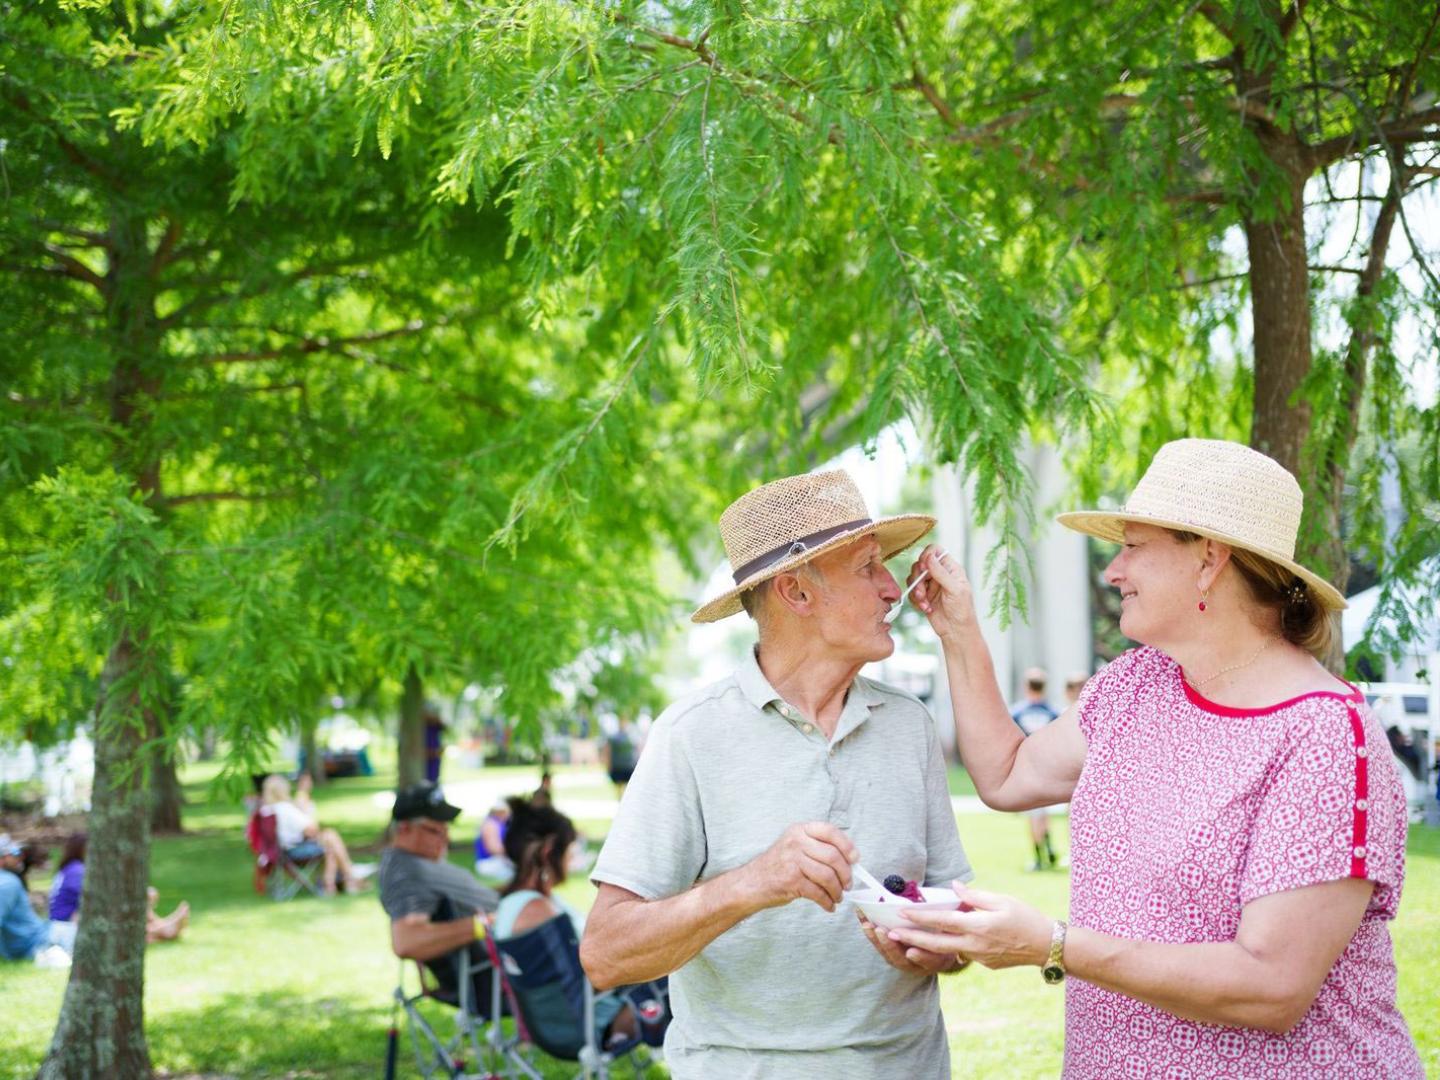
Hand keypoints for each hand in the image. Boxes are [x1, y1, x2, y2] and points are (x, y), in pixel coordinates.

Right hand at [742, 821, 856, 912]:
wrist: (751, 882)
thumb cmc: (777, 866)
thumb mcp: (794, 846)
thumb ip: (818, 848)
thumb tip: (849, 861)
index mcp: (800, 830)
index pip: (829, 831)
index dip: (846, 845)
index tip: (855, 859)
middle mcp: (796, 842)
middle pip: (832, 856)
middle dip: (845, 874)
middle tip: (847, 884)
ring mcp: (792, 860)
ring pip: (827, 876)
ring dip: (837, 890)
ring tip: (837, 897)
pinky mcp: (791, 880)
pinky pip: (818, 892)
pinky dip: (827, 902)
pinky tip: (828, 905)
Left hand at [856, 911, 963, 975]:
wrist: (960, 947)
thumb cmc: (961, 928)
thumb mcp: (968, 919)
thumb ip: (964, 904)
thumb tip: (956, 885)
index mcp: (945, 957)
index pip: (932, 956)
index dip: (921, 954)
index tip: (911, 949)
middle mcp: (928, 963)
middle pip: (907, 960)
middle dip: (892, 946)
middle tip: (882, 932)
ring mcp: (914, 964)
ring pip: (893, 957)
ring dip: (879, 942)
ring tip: (869, 926)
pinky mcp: (902, 960)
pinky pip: (885, 952)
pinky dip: (874, 938)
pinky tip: (864, 923)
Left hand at [886, 883, 1051, 969]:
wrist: (1046, 945)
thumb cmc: (1026, 917)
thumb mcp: (1002, 900)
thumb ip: (975, 896)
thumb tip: (954, 887)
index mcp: (978, 926)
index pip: (942, 920)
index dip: (920, 916)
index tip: (901, 912)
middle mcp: (975, 945)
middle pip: (936, 943)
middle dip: (911, 938)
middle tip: (889, 933)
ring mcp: (979, 958)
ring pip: (946, 951)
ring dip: (925, 946)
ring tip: (905, 939)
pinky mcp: (984, 964)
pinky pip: (962, 954)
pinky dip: (949, 947)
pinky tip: (940, 940)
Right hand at [906, 546, 979, 642]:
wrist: (956, 631)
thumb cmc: (962, 610)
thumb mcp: (955, 590)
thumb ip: (941, 573)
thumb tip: (929, 557)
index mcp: (951, 568)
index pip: (935, 551)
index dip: (926, 556)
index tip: (923, 567)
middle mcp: (939, 574)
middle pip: (920, 564)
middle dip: (918, 579)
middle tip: (922, 592)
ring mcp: (930, 585)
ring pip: (913, 578)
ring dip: (916, 591)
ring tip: (924, 603)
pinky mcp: (923, 596)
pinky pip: (912, 592)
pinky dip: (916, 601)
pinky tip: (926, 609)